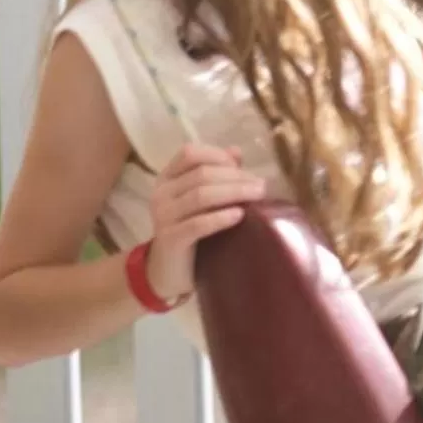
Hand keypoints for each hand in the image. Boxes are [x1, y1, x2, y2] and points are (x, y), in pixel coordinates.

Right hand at [144, 143, 264, 302]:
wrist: (168, 271)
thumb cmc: (189, 229)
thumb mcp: (200, 200)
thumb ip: (215, 174)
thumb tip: (236, 151)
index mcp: (167, 178)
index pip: (189, 154)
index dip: (218, 156)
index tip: (241, 167)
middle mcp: (161, 194)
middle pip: (201, 174)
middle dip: (236, 177)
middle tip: (261, 185)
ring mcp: (163, 217)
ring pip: (201, 195)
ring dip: (234, 192)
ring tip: (258, 195)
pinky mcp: (171, 239)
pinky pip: (197, 224)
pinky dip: (221, 217)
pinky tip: (239, 215)